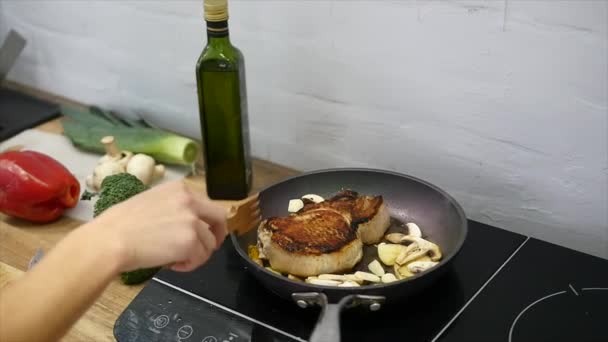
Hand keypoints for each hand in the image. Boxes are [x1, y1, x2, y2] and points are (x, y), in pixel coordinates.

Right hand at [89, 180, 227, 271]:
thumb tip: (187, 223)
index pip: (206, 204)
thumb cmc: (121, 224)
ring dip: (197, 255)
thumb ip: (174, 207)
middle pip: (219, 217)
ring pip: (210, 243)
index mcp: (180, 188)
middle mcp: (190, 200)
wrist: (110, 240)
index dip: (206, 221)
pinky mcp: (190, 242)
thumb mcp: (152, 201)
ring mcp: (192, 221)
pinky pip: (200, 257)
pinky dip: (189, 265)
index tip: (202, 231)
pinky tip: (173, 266)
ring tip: (176, 260)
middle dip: (217, 234)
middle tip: (209, 248)